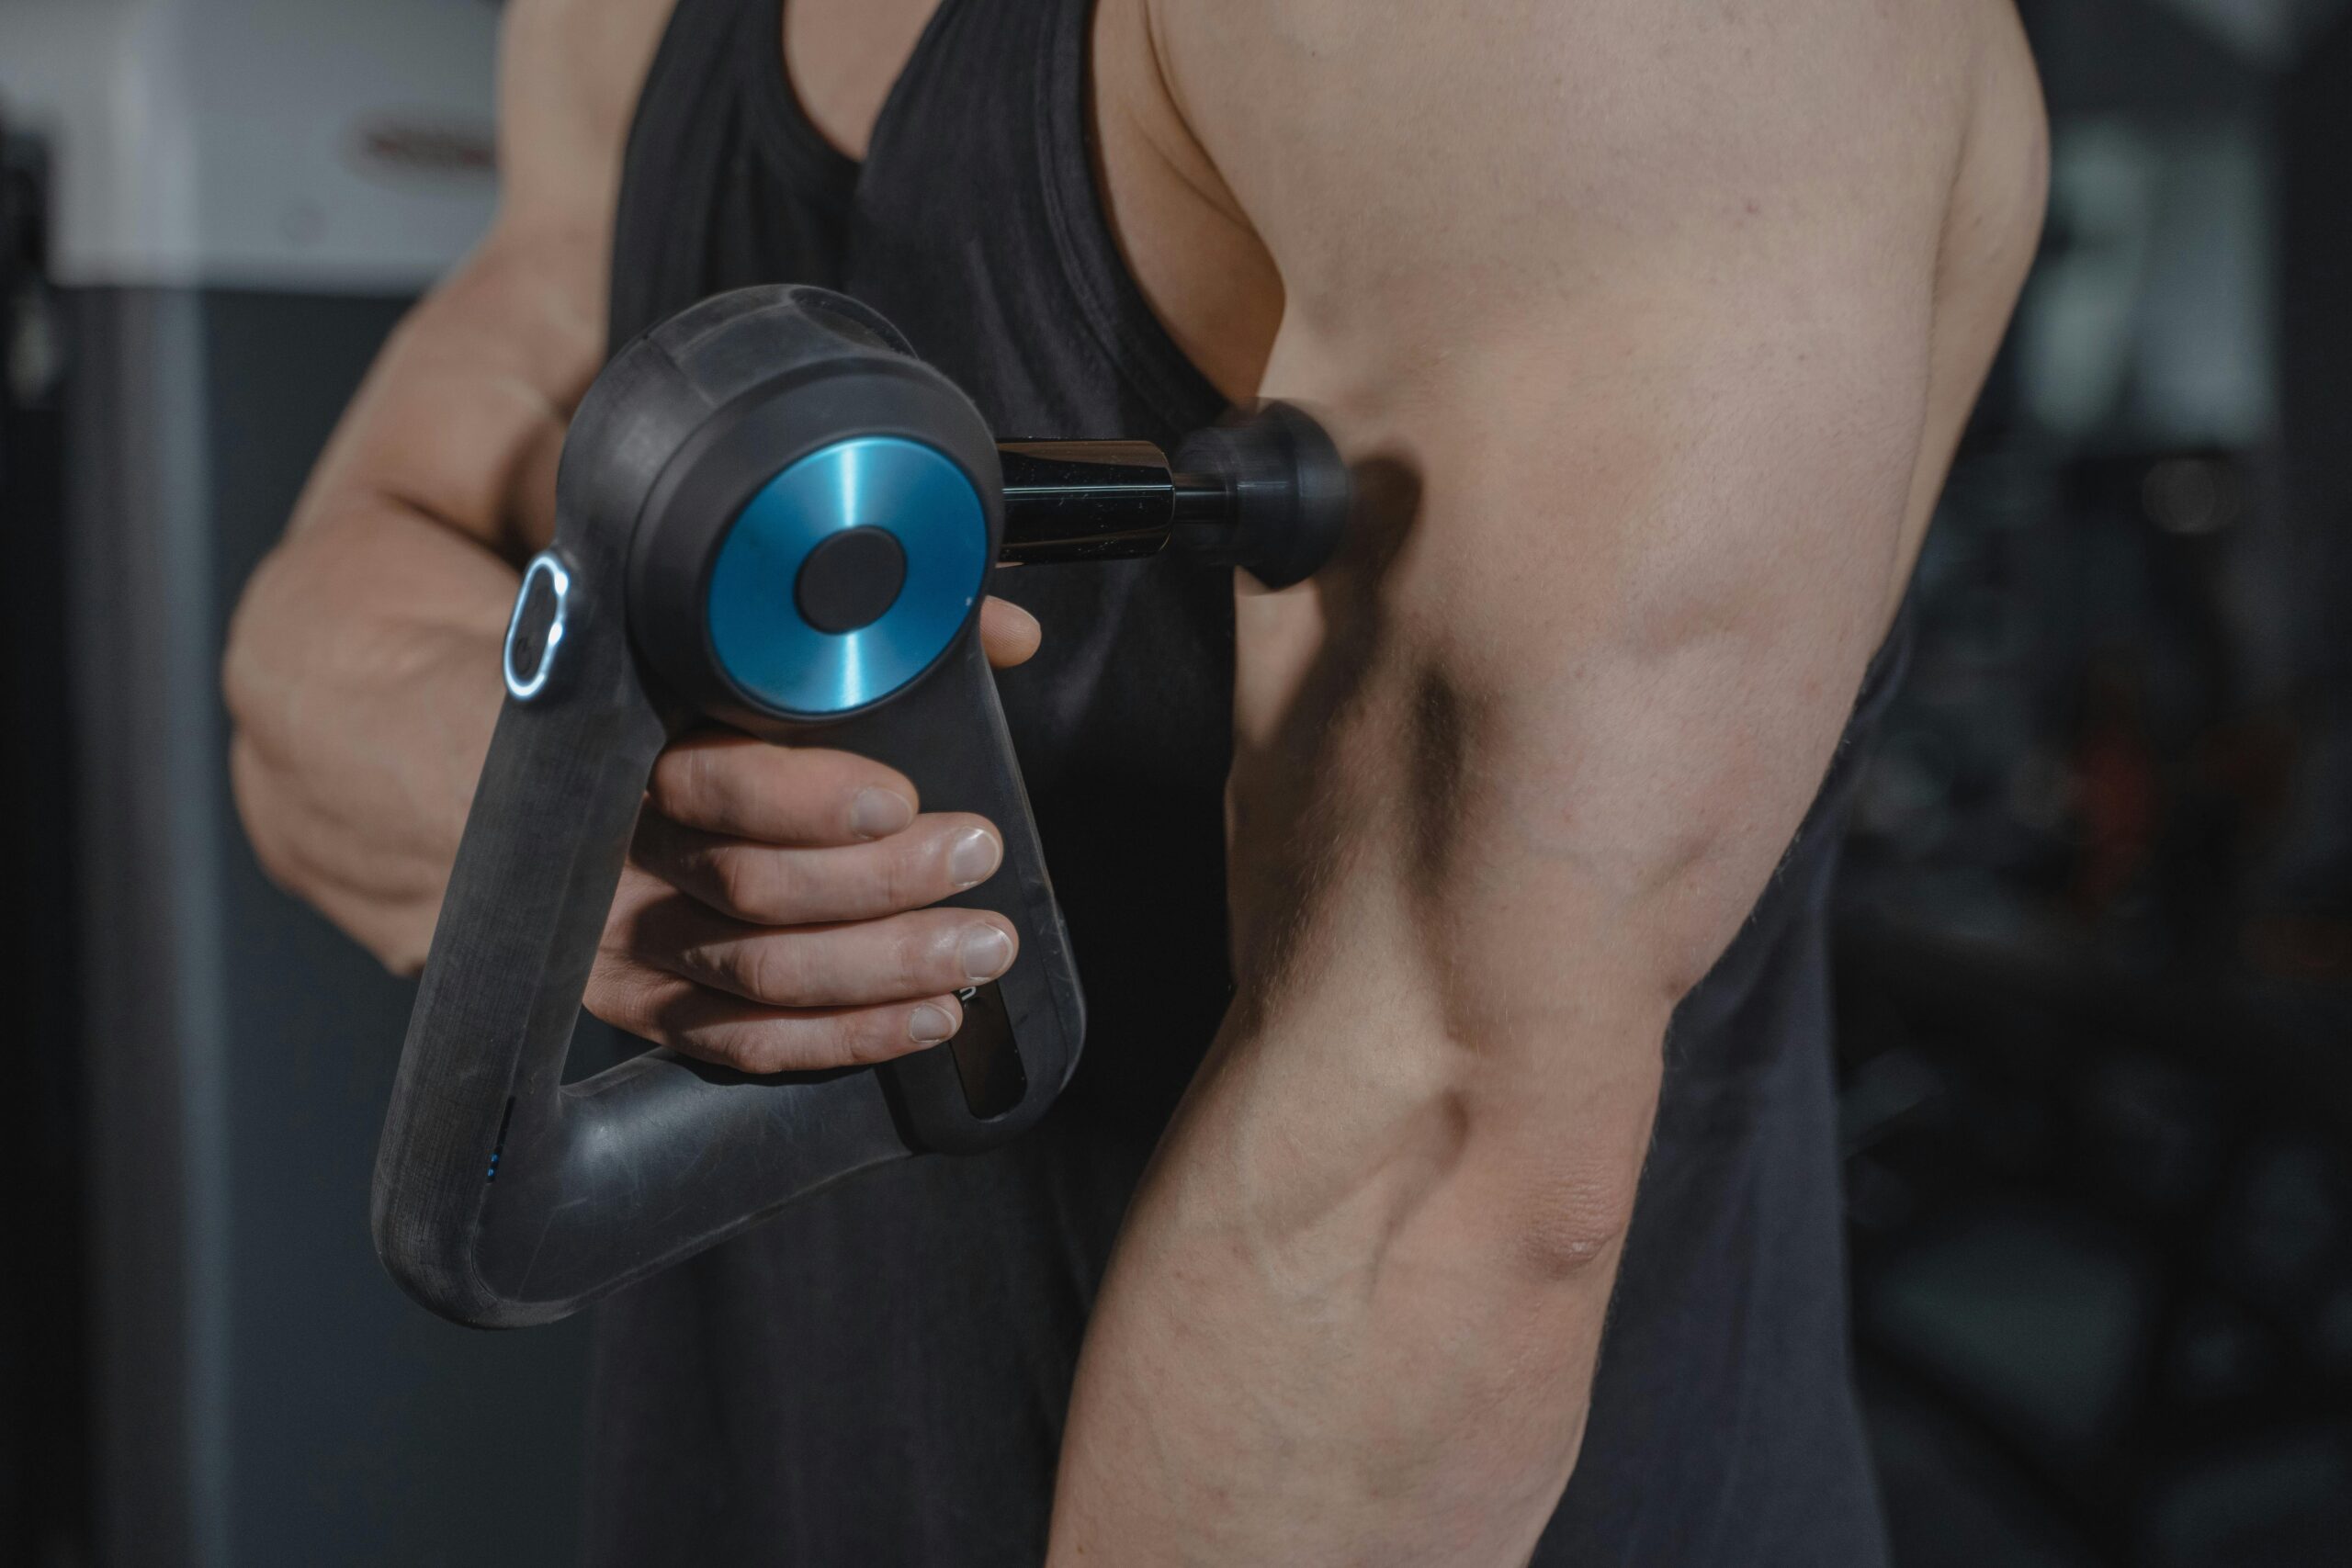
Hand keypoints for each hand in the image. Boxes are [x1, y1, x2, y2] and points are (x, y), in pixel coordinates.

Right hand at [585, 597, 1041, 1070]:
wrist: (585, 794)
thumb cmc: (709, 719)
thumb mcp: (774, 667)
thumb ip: (890, 641)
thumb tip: (1012, 634)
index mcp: (647, 744)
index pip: (717, 781)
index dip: (812, 801)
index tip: (901, 802)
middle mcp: (626, 844)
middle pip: (751, 883)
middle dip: (883, 883)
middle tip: (973, 857)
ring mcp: (624, 932)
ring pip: (760, 969)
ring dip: (887, 967)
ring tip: (978, 946)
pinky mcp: (638, 1002)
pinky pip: (743, 1041)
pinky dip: (845, 1036)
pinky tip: (925, 1016)